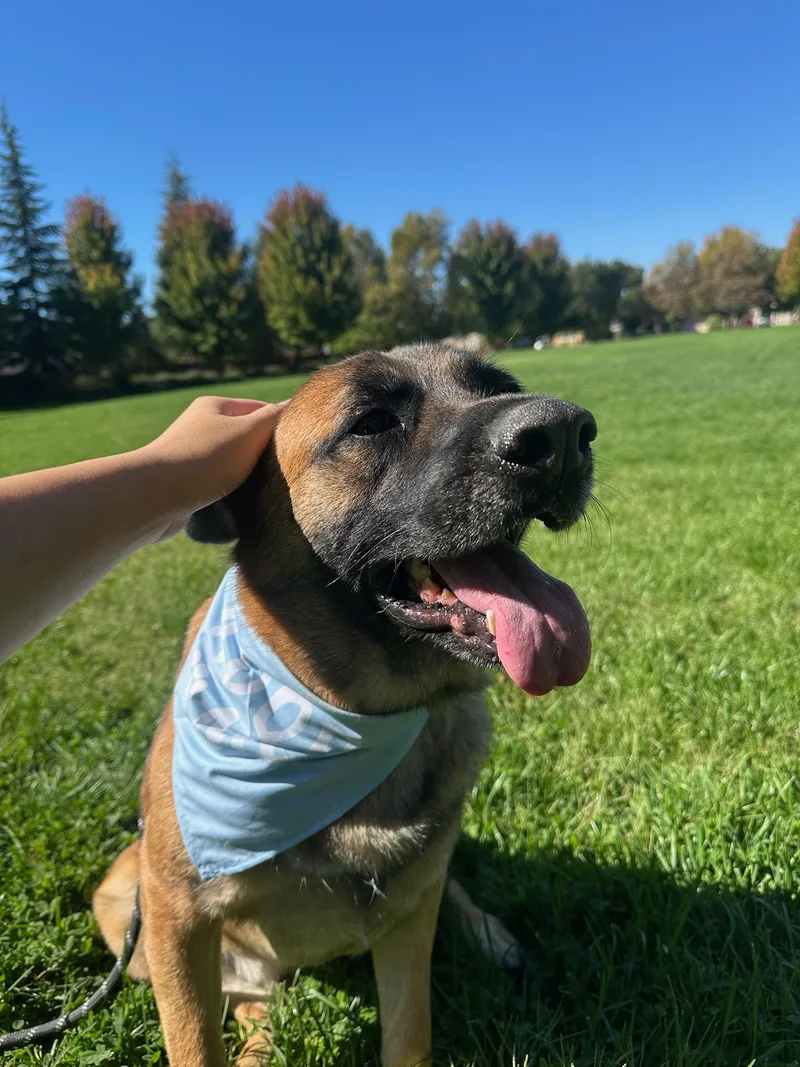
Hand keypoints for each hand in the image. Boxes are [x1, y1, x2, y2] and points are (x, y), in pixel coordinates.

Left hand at [140, 395, 286, 514]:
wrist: (156, 497)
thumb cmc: (205, 459)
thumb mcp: (249, 432)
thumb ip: (274, 418)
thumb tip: (294, 405)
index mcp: (215, 407)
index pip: (261, 409)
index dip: (282, 426)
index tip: (300, 447)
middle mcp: (201, 427)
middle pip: (247, 438)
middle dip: (266, 455)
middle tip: (287, 472)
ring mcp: (193, 457)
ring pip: (234, 465)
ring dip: (249, 478)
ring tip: (266, 492)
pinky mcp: (187, 485)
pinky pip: (219, 486)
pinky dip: (231, 494)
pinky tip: (242, 507)